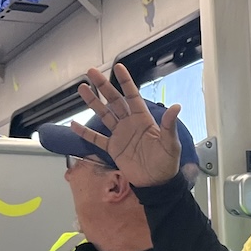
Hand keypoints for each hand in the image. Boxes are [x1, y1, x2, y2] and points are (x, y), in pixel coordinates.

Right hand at [71, 64, 182, 186]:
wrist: (157, 183)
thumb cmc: (167, 163)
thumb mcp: (170, 144)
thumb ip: (169, 126)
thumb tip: (176, 107)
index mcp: (143, 119)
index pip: (133, 96)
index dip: (126, 82)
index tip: (118, 67)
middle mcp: (130, 123)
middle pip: (114, 101)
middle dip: (103, 86)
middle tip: (91, 72)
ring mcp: (120, 135)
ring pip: (104, 115)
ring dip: (93, 102)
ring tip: (82, 88)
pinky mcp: (113, 149)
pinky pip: (97, 139)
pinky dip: (85, 133)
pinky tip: (74, 124)